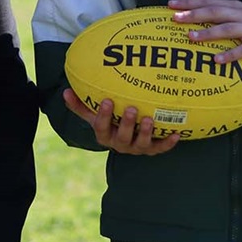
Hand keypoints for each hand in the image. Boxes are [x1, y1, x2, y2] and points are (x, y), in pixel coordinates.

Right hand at [63, 88, 181, 155]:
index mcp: (104, 135)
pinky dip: (168, 143)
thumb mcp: (93, 114)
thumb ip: (80, 105)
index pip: (101, 127)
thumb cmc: (108, 122)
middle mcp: (120, 144)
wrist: (125, 139)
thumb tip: (65, 91)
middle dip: (127, 124)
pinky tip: (177, 134)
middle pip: (122, 137)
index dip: (104, 116)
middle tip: (132, 109)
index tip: (107, 101)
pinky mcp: (151, 150)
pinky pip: (160, 148)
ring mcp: (136, 148)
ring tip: (149, 120)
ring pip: (140, 144)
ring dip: (145, 133)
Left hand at [170, 0, 241, 71]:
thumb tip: (193, 26)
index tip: (171, 5)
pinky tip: (217, 60)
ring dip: (208, 33)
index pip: (209, 2)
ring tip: (191, 38)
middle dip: (194, 14)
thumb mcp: (241, 21)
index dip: (190, 2)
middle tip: (176, 18)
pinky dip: (230, 54)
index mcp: (235, 7)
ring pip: (227, 28)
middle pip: (215, 11)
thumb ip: (221, 21)